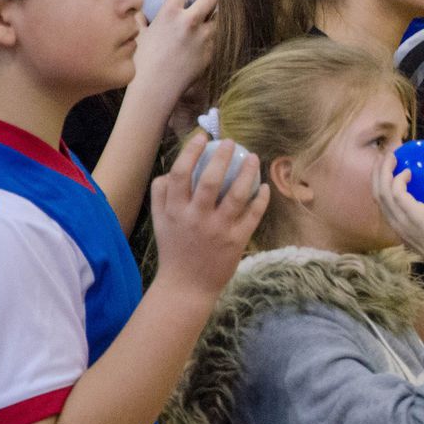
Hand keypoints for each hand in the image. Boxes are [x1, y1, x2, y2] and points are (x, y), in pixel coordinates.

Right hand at [131, 0, 217, 107]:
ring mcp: (204, 37)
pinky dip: (208, 38)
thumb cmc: (142, 61)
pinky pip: (213, 40)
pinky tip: (200, 43)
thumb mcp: (139, 34)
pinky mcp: (211, 52)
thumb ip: (142, 18)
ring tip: (205, 21)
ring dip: (211, 18)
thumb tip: (141, 10)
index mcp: (170, 12)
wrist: (155, 88)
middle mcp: (191, 21)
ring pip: (217, 20)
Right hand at [149, 132, 266, 298]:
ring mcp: (218, 230)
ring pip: (235, 195)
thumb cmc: (174, 250)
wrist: (186, 287)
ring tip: (253, 158)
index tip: (202, 136)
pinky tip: (264, 187)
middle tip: (231, 142)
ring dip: (247, 173)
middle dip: (221, 157)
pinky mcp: (236, 241)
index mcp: (175, 211)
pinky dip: (260, 199)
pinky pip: (252, 215)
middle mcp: (195, 218)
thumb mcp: (160, 223)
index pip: (180, 174)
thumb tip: (169, 172)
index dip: (191, 152)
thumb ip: (160, 196)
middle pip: (209, 180)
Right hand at [372, 156, 423, 274]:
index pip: (380, 203)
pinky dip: (399, 178)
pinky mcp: (410, 214)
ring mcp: (400, 219)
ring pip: (381, 190)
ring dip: (384, 170)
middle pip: (376, 193)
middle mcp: (394, 223)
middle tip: (386, 156)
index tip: (387, 168)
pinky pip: (397, 191)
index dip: (380, 184)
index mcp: (397, 225)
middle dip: (377, 172)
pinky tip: (408, 171)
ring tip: (392, 155)